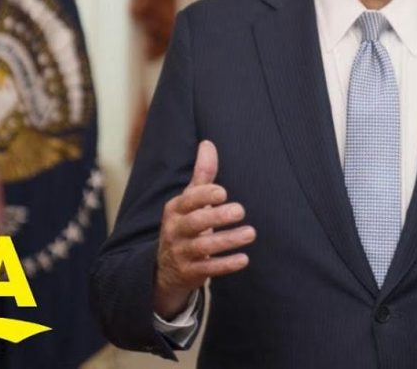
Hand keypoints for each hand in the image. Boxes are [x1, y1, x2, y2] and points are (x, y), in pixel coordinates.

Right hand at [153, 140, 254, 318]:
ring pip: (203, 247)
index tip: (223, 192)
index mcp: (175, 210)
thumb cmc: (185, 225)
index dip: (204, 196)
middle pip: (195, 223)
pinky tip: (244, 259)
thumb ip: (202, 175)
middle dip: (217, 216)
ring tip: (250, 233)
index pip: (188, 200)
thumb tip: (208, 143)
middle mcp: (175, 231)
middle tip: (240, 210)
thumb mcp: (189, 201)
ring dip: (228, 240)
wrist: (165, 268)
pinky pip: (208, 269)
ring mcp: (181, 253)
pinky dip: (225, 264)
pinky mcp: (190, 273)